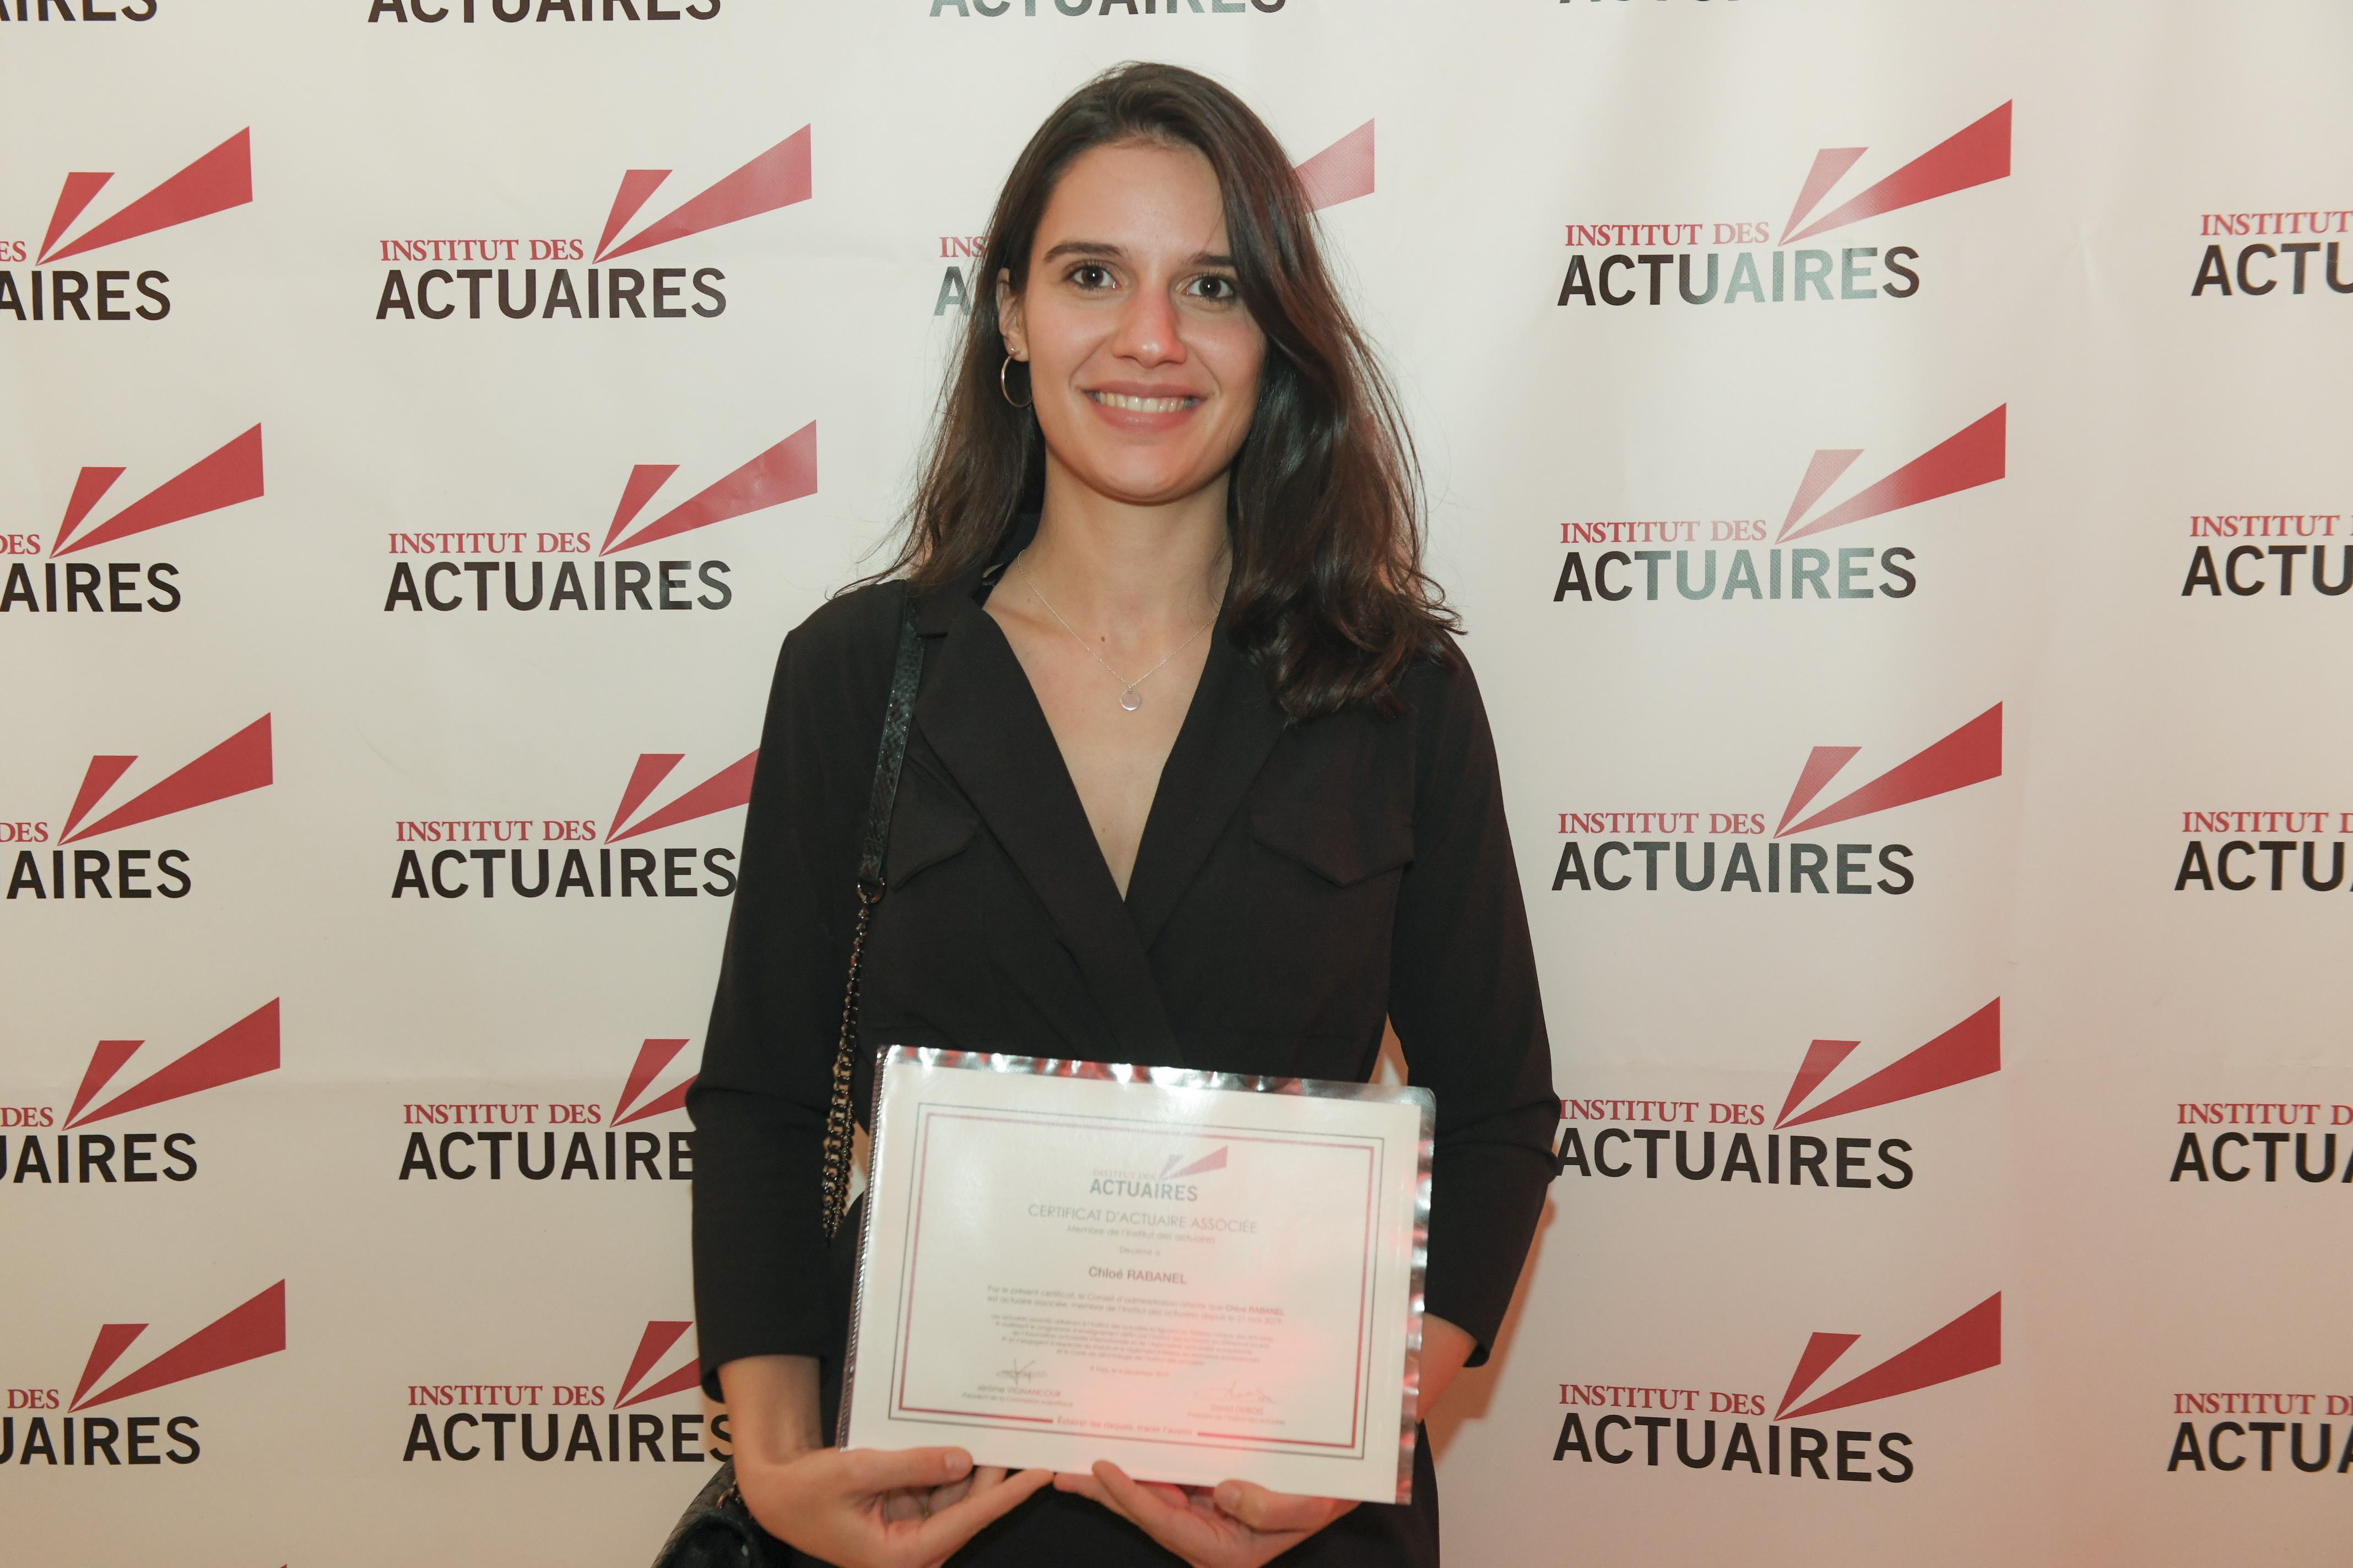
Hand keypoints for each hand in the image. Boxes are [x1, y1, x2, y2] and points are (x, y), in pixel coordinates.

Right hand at [735, 1443, 1050, 1567]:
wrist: (777, 1494)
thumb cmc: (807, 1492)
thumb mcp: (855, 1473)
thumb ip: (910, 1466)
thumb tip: (963, 1459)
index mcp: (901, 1554)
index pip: (967, 1520)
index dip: (1006, 1495)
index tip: (1040, 1474)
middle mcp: (912, 1548)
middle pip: (968, 1509)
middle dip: (998, 1477)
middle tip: (1029, 1440)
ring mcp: (910, 1530)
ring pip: (957, 1497)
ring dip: (977, 1467)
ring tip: (1007, 1432)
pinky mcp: (905, 1512)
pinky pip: (939, 1488)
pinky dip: (953, 1465)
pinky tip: (970, 1438)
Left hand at [1053, 1460, 1357, 1567]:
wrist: (1335, 1491)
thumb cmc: (1324, 1498)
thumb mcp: (1307, 1508)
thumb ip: (1270, 1508)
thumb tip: (1223, 1489)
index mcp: (1220, 1551)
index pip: (1163, 1522)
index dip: (1130, 1496)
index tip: (1101, 1468)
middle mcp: (1202, 1538)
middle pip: (1142, 1513)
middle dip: (1102, 1493)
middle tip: (1060, 1474)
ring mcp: (1200, 1519)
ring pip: (1148, 1498)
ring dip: (1112, 1481)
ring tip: (1073, 1462)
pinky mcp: (1204, 1498)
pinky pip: (1165, 1482)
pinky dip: (1142, 1467)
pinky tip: (1121, 1450)